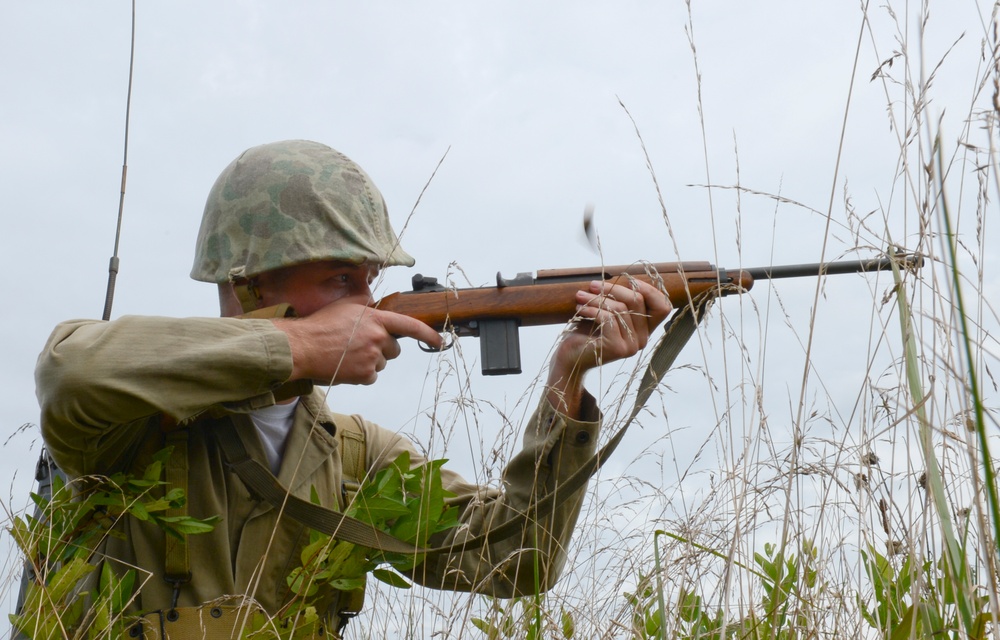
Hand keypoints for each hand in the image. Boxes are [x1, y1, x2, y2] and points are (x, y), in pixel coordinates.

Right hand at [273, 303, 442, 384]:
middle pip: (395, 349)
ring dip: (370, 360)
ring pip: (382, 363)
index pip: (411, 326)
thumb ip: (365, 305)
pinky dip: (361, 373)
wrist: (302, 347)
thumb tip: (373, 304)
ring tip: (348, 354)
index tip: (440, 341)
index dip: (429, 335)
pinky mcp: (365, 375)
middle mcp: (378, 338)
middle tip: (361, 345)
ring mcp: (372, 358)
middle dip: (383, 348)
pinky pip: (372, 376)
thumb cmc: (320, 325)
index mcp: (376, 319)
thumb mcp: (345, 306)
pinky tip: (346, 364)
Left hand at [546, 277, 671, 413]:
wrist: (569, 358)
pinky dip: (592, 309)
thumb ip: (621, 299)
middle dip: (614, 288)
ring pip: (620, 308)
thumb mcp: (607, 311)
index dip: (650, 289)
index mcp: (644, 330)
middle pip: (638, 301)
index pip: (663, 307)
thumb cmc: (586, 331)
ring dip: (597, 298)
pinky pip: (608, 318)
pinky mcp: (617, 348)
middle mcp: (642, 339)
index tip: (628, 279)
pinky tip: (579, 309)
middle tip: (593, 285)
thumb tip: (628, 277)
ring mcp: (632, 346)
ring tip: (580, 296)